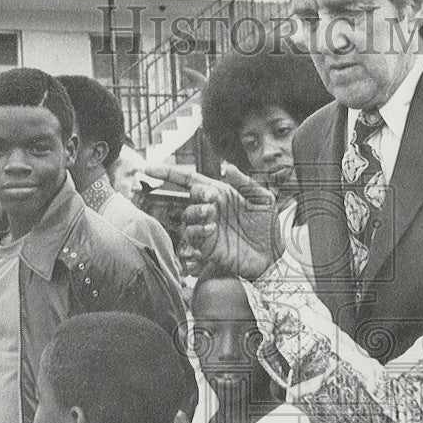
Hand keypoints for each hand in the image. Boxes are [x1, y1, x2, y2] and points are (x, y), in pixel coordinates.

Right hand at [145, 162, 283, 279]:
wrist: (273, 256)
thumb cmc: (269, 227)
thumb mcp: (263, 200)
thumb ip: (246, 183)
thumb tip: (226, 166)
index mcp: (221, 194)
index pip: (190, 180)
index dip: (169, 173)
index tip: (148, 169)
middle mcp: (211, 209)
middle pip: (190, 196)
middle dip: (198, 194)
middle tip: (212, 198)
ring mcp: (207, 228)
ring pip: (188, 216)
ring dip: (197, 212)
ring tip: (212, 214)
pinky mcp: (207, 246)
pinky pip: (192, 236)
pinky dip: (197, 230)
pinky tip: (211, 229)